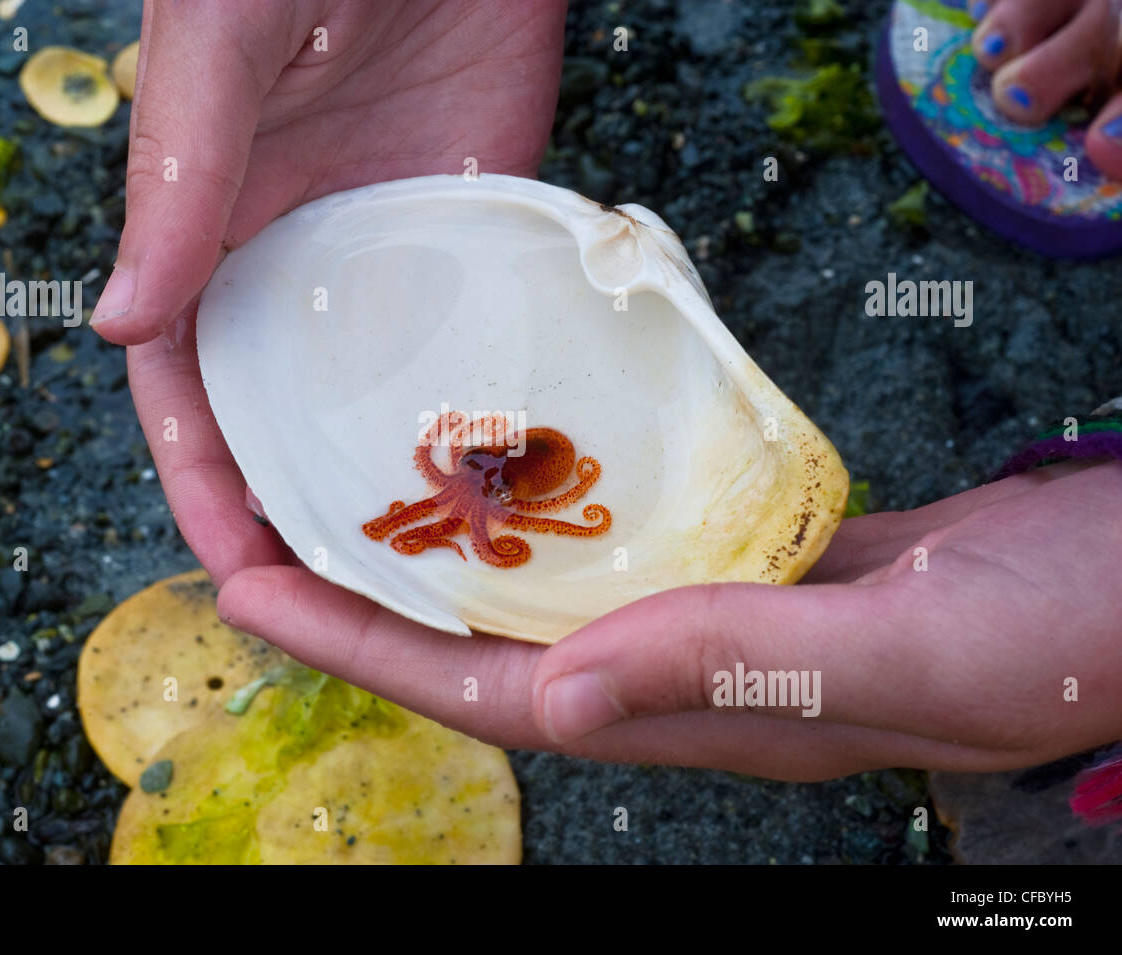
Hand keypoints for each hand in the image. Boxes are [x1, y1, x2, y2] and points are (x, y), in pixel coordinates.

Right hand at [98, 0, 566, 584]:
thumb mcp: (217, 49)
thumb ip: (176, 176)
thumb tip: (124, 329)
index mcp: (211, 226)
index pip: (186, 384)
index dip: (199, 479)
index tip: (233, 565)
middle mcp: (296, 258)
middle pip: (282, 413)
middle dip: (293, 507)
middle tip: (338, 601)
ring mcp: (388, 252)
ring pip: (375, 393)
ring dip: (385, 479)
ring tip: (421, 567)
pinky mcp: (474, 228)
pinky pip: (468, 336)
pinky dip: (471, 408)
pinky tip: (496, 475)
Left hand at [216, 460, 1121, 780]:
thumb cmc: (1063, 632)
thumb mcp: (904, 652)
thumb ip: (734, 666)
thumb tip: (553, 700)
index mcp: (706, 715)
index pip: (493, 699)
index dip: (364, 651)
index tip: (248, 593)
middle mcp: (691, 680)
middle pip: (493, 653)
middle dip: (367, 605)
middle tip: (259, 532)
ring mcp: (722, 626)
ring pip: (546, 602)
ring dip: (445, 561)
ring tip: (353, 499)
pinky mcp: (757, 570)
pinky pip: (615, 551)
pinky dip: (547, 519)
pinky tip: (512, 475)